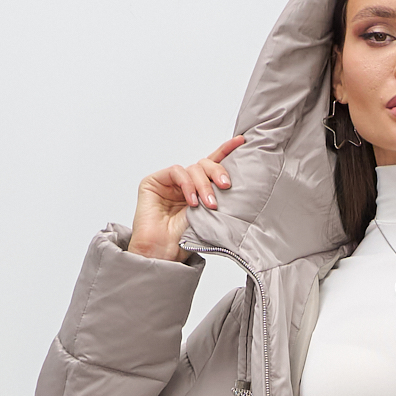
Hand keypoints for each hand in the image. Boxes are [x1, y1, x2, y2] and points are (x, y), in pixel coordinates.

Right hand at [127, 137, 245, 259]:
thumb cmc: (185, 241)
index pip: (213, 166)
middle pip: (205, 165)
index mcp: (199, 191)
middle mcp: (185, 184)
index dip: (226, 151)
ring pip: (193, 169)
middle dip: (217, 172)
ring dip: (203, 185)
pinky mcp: (154, 182)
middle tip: (226, 186)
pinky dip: (187, 185)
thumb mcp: (211, 216)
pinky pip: (177, 172)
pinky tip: (192, 201)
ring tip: (209, 204)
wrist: (164, 254)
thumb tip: (238, 184)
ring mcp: (169, 183)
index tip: (241, 142)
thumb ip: (219, 197)